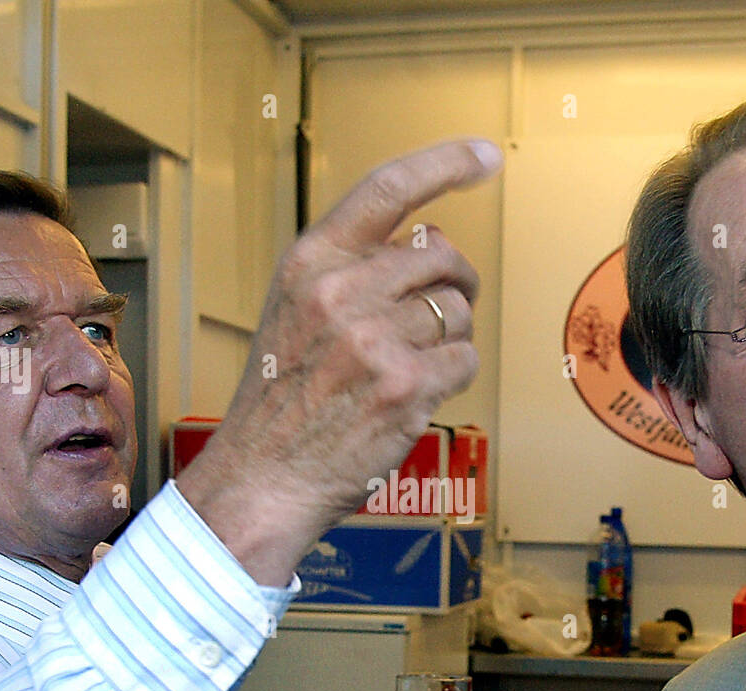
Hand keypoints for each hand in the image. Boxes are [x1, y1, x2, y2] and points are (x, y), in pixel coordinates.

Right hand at [177, 139, 502, 585]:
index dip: (445, 164)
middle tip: (441, 314)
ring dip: (449, 339)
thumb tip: (431, 242)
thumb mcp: (293, 312)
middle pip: (442, 257)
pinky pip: (464, 359)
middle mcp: (340, 291)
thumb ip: (351, 271)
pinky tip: (416, 394)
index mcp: (309, 261)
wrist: (260, 479)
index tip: (484, 155)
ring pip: (457, 312)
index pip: (387, 188)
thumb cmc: (280, 400)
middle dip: (456, 283)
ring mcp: (373, 339)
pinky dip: (452, 376)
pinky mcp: (404, 386)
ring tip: (409, 366)